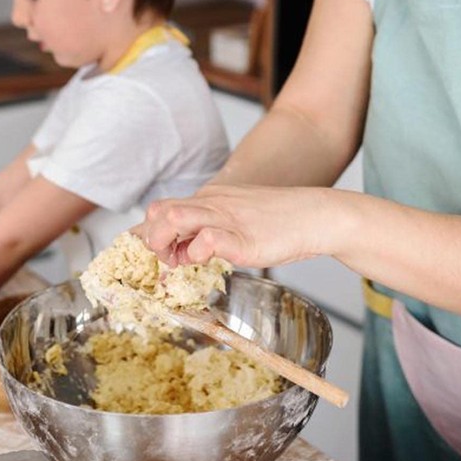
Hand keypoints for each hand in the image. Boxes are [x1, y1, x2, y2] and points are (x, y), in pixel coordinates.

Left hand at [140, 184, 334, 267]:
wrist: (314, 215)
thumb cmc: (279, 220)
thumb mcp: (236, 217)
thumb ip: (211, 228)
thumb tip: (186, 249)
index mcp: (209, 198)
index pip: (161, 209)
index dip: (146, 235)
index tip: (147, 256)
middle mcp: (212, 203)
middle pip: (158, 212)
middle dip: (151, 241)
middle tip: (166, 262)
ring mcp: (225, 219)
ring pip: (173, 218)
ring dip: (164, 244)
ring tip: (179, 261)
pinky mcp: (242, 238)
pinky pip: (206, 239)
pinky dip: (197, 253)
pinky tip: (207, 261)